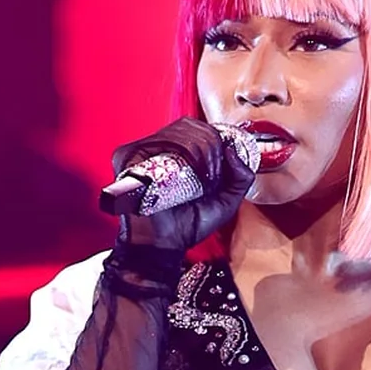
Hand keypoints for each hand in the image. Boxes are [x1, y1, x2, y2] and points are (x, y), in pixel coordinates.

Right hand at [110, 117, 255, 252]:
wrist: (165, 244)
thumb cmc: (188, 225)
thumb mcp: (226, 201)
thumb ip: (241, 177)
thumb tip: (233, 149)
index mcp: (178, 153)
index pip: (198, 127)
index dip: (216, 138)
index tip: (225, 160)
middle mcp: (159, 148)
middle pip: (190, 125)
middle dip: (211, 145)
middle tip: (214, 174)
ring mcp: (143, 150)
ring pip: (178, 131)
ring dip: (201, 150)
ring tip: (203, 177)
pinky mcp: (129, 156)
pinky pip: (157, 142)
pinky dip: (180, 153)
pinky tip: (188, 174)